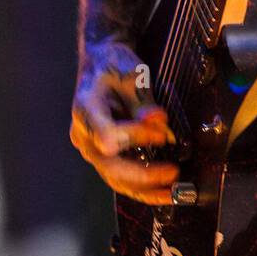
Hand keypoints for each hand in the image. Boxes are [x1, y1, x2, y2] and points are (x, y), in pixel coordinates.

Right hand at [70, 40, 177, 204]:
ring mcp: (90, 147)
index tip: (163, 132)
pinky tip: (162, 192)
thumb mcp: (130, 74)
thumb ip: (143, 101)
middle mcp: (83, 133)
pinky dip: (140, 187)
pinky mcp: (101, 153)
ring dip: (143, 189)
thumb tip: (160, 123)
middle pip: (109, 165)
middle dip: (143, 175)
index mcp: (85, 109)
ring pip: (114, 178)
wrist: (100, 62)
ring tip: (171, 193)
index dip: (136, 137)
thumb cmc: (113, 64)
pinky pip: (119, 176)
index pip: (108, 136)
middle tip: (173, 173)